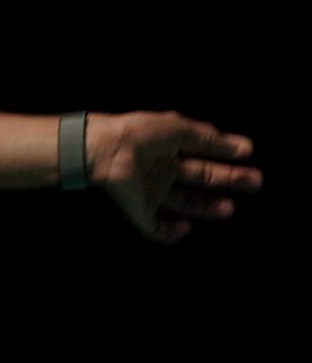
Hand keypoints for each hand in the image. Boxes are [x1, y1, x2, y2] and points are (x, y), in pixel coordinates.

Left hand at [86, 111, 261, 244]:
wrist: (106, 148)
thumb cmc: (141, 133)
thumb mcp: (180, 130)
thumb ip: (210, 139)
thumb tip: (245, 147)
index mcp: (169, 148)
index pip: (203, 155)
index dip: (226, 158)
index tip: (248, 156)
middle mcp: (162, 169)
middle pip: (201, 178)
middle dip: (229, 180)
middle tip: (255, 181)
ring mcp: (151, 190)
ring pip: (185, 204)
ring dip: (209, 208)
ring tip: (229, 207)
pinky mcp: (139, 209)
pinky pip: (156, 228)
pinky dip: (171, 232)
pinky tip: (185, 225)